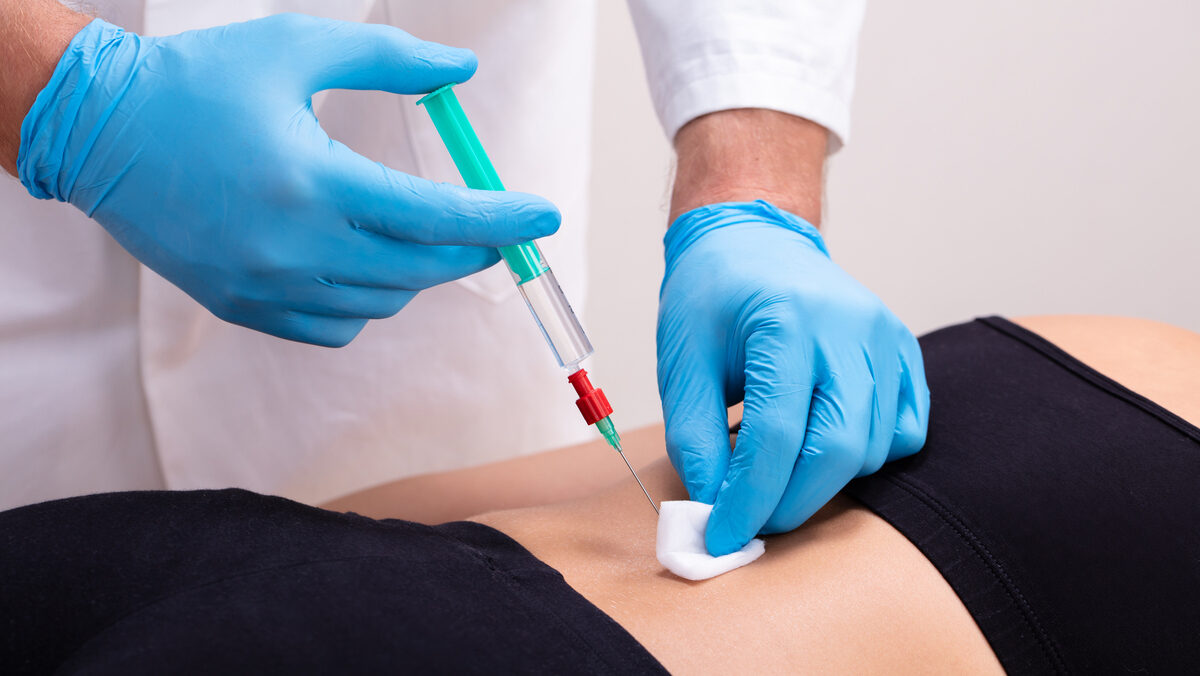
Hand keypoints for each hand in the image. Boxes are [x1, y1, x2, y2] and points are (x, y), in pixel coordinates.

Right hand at [16, 15, 558, 345]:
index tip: (545, 215)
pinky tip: (361, 264)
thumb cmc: (199, 81)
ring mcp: (265, 287)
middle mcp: (293, 248)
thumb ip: (391, 61)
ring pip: (381, 303)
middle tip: (493, 227)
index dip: (499, 219)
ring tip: (417, 233)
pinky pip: (335, 327)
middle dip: (469, 249)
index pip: (434, 218)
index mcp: (312, 183)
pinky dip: (365, 302)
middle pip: (418, 271)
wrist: (98, 130)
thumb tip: (462, 70)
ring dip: (416, 272)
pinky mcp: (242, 306)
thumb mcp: (297, 48)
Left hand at [657, 200, 929, 555]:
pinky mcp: (903, 351)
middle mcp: (849, 328)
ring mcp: (885, 338)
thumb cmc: (713, 295)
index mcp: (786, 321)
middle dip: (791, 503)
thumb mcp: (681, 360)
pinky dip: (868, 455)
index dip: (749, 497)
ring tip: (775, 469)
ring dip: (823, 481)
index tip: (723, 535)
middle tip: (751, 521)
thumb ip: (693, 437)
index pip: (777, 435)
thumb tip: (714, 505)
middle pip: (838, 449)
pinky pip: (904, 430)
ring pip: (873, 447)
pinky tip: (823, 444)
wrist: (752, 240)